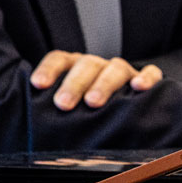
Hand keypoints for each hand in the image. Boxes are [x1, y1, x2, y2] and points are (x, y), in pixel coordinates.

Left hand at [30, 50, 161, 109]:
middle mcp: (97, 66)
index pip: (59, 59)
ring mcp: (122, 71)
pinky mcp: (146, 79)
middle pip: (86, 65)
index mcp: (74, 67)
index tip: (37, 84)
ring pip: (115, 68)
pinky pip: (151, 73)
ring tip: (93, 102)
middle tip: (63, 104)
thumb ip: (54, 108)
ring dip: (103, 84)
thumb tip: (30, 122)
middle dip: (73, 84)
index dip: (48, 70)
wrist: (123, 111)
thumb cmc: (85, 111)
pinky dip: (147, 77)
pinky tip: (140, 86)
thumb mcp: (69, 107)